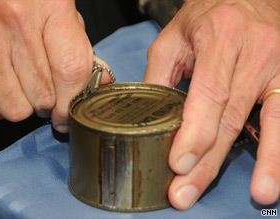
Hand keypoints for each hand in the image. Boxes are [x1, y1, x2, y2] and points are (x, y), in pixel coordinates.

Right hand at [0, 0, 110, 132]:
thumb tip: (102, 81)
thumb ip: (82, 49)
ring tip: (27, 90)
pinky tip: (7, 87)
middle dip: (50, 106)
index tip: (68, 116)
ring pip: (14, 107)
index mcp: (53, 11)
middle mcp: (17, 23)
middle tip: (50, 97)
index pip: (70, 71)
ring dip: (25, 106)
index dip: (72, 103)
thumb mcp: (66, 15)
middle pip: (42, 96)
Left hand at [145, 0, 279, 208]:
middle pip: (231, 116)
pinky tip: (274, 173)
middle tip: (186, 192)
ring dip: (262, 162)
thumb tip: (148, 118)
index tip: (178, 164)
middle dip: (208, 161)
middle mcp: (255, 51)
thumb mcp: (174, 39)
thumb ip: (160, 78)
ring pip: (267, 121)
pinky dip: (279, 147)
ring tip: (258, 194)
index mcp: (219, 37)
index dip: (194, 133)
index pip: (208, 94)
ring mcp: (278, 66)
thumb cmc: (207, 16)